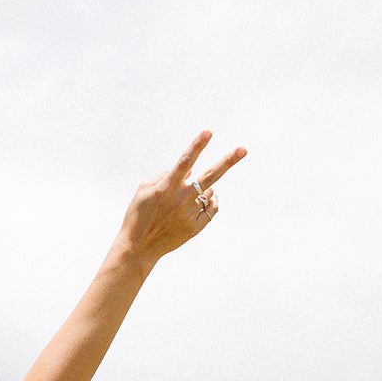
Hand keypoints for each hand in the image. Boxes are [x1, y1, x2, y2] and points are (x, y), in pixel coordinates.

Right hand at [115, 130, 245, 269]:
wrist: (139, 248)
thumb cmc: (138, 215)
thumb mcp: (143, 190)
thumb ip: (164, 175)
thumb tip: (189, 170)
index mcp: (166, 188)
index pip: (185, 162)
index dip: (197, 146)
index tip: (208, 132)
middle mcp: (180, 199)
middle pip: (209, 176)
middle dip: (227, 161)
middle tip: (243, 149)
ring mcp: (189, 214)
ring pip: (209, 191)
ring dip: (204, 188)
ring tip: (188, 198)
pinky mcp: (195, 227)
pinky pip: (211, 207)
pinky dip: (210, 201)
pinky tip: (201, 201)